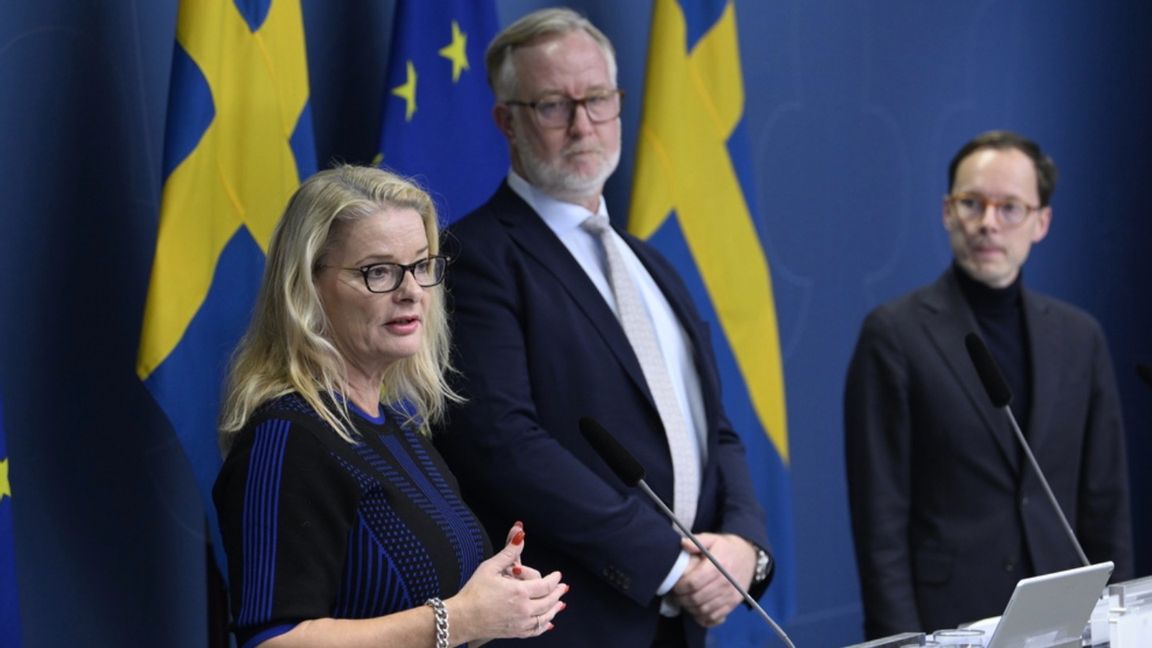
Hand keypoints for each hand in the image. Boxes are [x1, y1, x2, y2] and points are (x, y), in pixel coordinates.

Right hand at [449, 524, 567, 642]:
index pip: (545, 585)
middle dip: (558, 593)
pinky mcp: (515, 633)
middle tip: (563, 588)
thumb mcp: (491, 567)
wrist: (462, 618)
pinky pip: (536, 631)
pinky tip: (548, 624)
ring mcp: (521, 623)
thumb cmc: (474, 592)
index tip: (558, 575)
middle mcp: (524, 609)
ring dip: (555, 609)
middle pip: (549, 601)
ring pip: (545, 617)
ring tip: (560, 604)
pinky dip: (544, 626)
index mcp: (519, 592)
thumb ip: (509, 552)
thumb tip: (520, 533)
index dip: (554, 579)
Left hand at [670, 533, 757, 626]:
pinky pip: (715, 617)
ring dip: (690, 609)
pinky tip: (696, 610)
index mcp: (718, 565)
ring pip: (704, 610)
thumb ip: (697, 541)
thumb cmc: (726, 548)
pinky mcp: (734, 603)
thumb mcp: (712, 539)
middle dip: (682, 599)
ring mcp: (731, 594)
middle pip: (697, 598)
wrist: (748, 556)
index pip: (693, 582)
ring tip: (684, 602)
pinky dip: (703, 617)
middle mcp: (725, 581)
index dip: (680, 587)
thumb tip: (683, 544)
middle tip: (676, 596)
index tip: (675, 586)